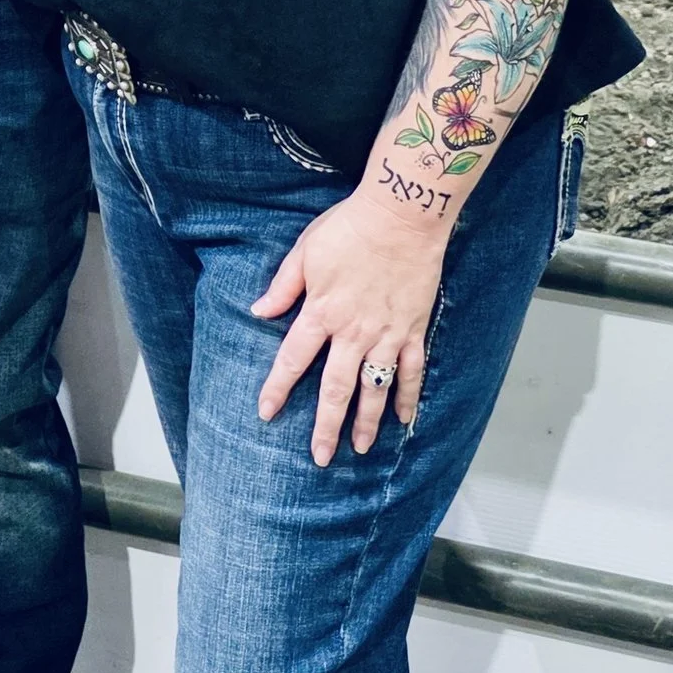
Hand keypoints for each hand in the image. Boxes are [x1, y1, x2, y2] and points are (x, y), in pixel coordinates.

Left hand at [252, 191, 447, 462]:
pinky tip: (404, 420)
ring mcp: (387, 334)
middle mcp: (353, 332)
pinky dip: (408, 397)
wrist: (402, 215)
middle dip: (325, 426)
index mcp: (322, 312)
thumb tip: (259, 311)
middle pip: (336, 388)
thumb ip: (283, 286)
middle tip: (320, 457)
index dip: (277, 388)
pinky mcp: (414, 329)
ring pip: (374, 388)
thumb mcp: (306, 250)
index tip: (266, 413)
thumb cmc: (350, 226)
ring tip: (360, 449)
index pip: (292, 359)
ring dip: (367, 422)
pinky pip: (412, 371)